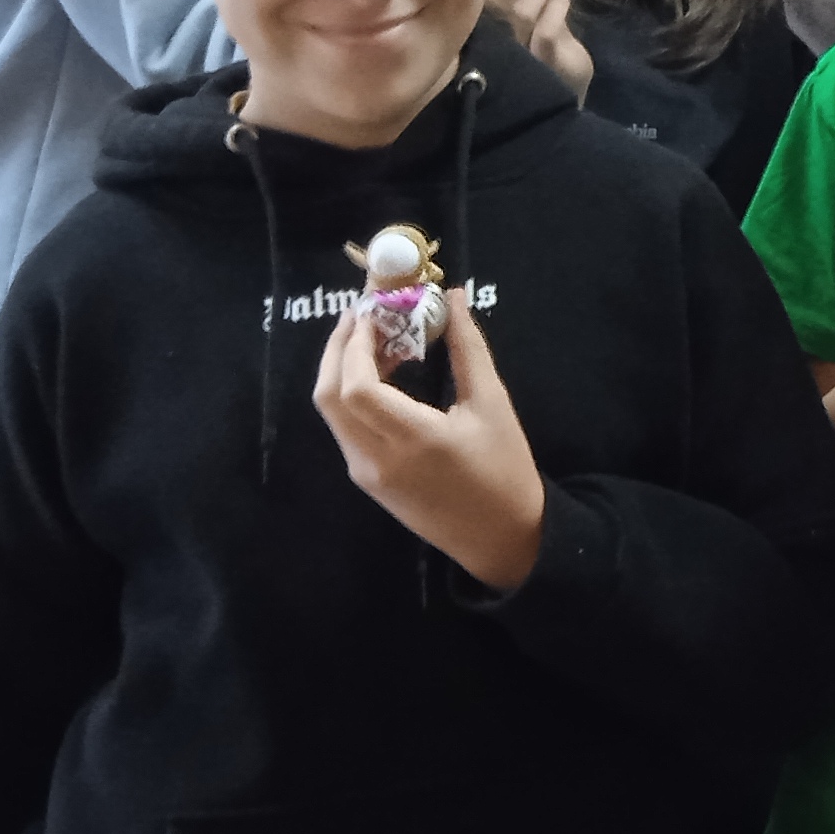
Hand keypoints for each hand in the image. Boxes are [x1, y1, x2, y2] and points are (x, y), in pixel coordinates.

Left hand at [312, 298, 545, 591]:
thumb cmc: (504, 468)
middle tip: (359, 315)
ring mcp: (365, 473)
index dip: (356, 344)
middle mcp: (376, 459)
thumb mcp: (494, 404)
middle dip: (337, 349)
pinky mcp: (366, 480)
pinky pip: (345, 428)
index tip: (372, 311)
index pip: (357, 387)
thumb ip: (468, 349)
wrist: (501, 536)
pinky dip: (351, 394)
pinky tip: (379, 375)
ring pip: (331, 413)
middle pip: (329, 396)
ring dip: (342, 370)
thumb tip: (452, 297)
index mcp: (412, 440)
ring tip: (372, 338)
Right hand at [483, 0, 594, 99]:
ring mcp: (514, 57)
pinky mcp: (543, 68)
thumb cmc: (533, 53)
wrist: (552, 102)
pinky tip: (562, 0)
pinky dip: (555, 12)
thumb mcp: (523, 17)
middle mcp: (488, 43)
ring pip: (522, 13)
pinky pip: (547, 33)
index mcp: (478, 27)